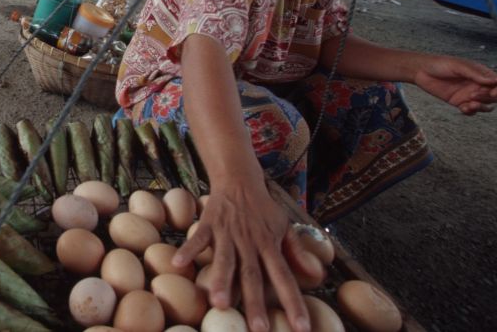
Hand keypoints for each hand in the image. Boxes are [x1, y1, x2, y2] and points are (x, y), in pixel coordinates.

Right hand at [172, 175, 318, 331]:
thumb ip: (297, 252)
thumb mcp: (284, 226)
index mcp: (269, 245)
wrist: (239, 180)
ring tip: (220, 304)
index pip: (284, 277)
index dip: (293, 302)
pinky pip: (198, 238)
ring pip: (225, 260)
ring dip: (222, 281)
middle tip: (258, 328)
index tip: (301, 327)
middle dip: (255, 303)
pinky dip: (188, 249)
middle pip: (252, 275)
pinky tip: (178, 264)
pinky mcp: (209, 224)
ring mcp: (228, 233)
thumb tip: (318, 275)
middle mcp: (249, 242)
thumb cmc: (262, 208)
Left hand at [414, 55, 496, 114]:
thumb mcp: (459, 66)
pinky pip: (471, 111)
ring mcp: (469, 94)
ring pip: (486, 106)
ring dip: (481, 107)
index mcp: (482, 74)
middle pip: (495, 97)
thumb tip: (494, 80)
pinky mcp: (459, 102)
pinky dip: (471, 112)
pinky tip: (463, 108)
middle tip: (472, 94)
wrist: (421, 71)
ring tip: (468, 104)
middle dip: (487, 98)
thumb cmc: (440, 64)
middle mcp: (478, 84)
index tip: (494, 93)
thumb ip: (475, 74)